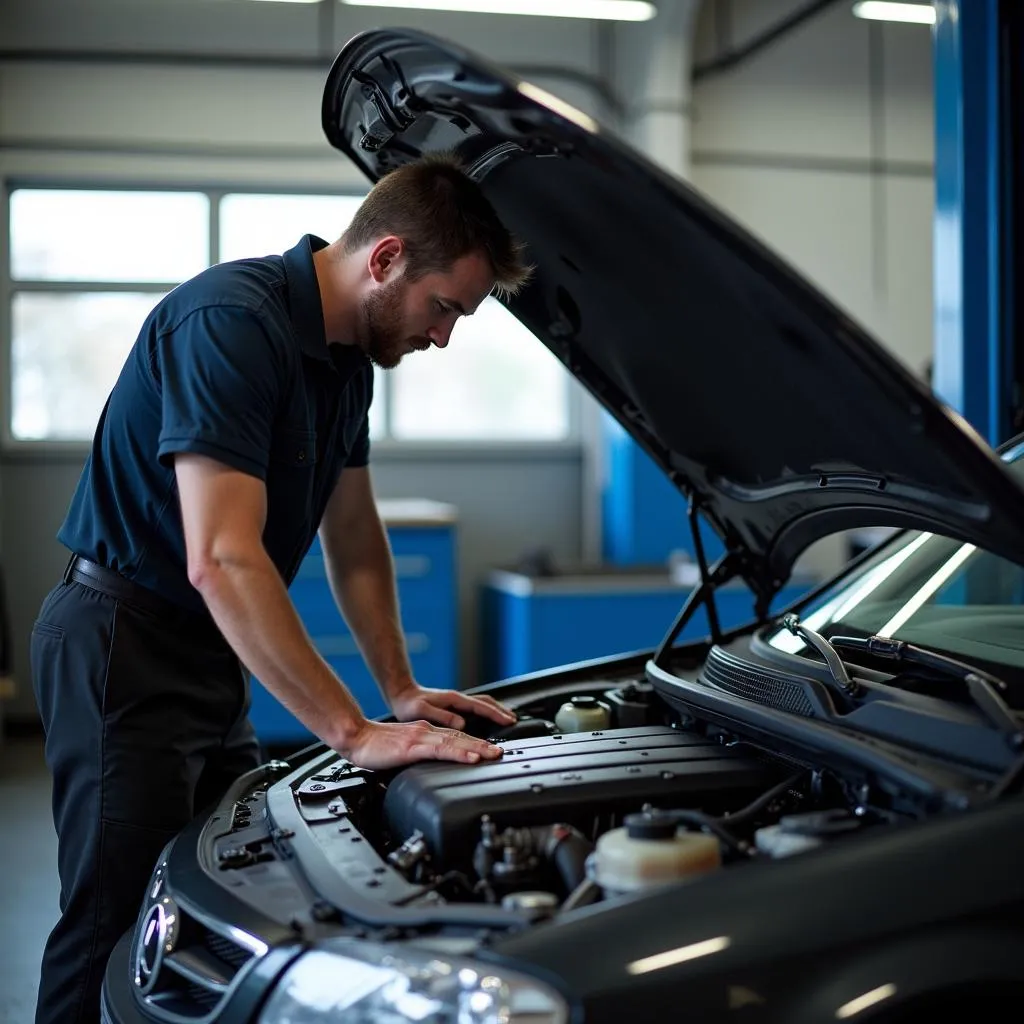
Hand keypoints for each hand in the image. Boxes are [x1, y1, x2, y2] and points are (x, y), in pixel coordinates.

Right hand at [342, 719, 504, 770]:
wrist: (355, 738)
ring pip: (455, 742)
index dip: (474, 743)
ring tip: (493, 754)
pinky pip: (440, 750)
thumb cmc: (375, 747)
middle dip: (483, 745)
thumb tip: (430, 767)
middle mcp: (426, 731)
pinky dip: (458, 753)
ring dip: (477, 748)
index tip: (490, 751)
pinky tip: (470, 757)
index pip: (455, 737)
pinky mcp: (412, 747)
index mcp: (425, 732)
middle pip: (460, 738)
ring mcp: (420, 738)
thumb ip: (419, 754)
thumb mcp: (403, 750)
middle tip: (501, 753)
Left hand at [389, 682, 516, 730]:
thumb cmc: (409, 704)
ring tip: (507, 718)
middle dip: (502, 711)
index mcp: (454, 699)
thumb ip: (441, 716)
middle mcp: (458, 698)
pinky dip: (487, 711)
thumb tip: (462, 724)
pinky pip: (476, 707)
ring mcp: (457, 701)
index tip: (509, 721)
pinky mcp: (454, 705)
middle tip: (515, 720)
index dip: (496, 714)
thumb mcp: (422, 711)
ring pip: (483, 703)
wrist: (401, 694)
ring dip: (496, 710)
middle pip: (486, 702)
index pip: (481, 707)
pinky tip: (488, 719)